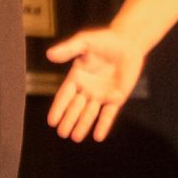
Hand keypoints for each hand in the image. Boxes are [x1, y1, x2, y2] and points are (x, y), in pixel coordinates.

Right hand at [45, 27, 145, 141]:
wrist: (128, 43)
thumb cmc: (104, 40)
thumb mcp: (85, 42)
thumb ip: (68, 49)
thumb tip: (49, 54)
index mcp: (77, 77)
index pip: (64, 96)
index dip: (58, 108)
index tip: (51, 121)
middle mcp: (87, 89)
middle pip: (75, 108)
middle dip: (69, 120)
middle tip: (62, 133)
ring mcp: (101, 95)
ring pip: (90, 114)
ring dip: (83, 125)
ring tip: (75, 137)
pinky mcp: (116, 98)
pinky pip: (108, 114)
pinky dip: (103, 125)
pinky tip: (98, 136)